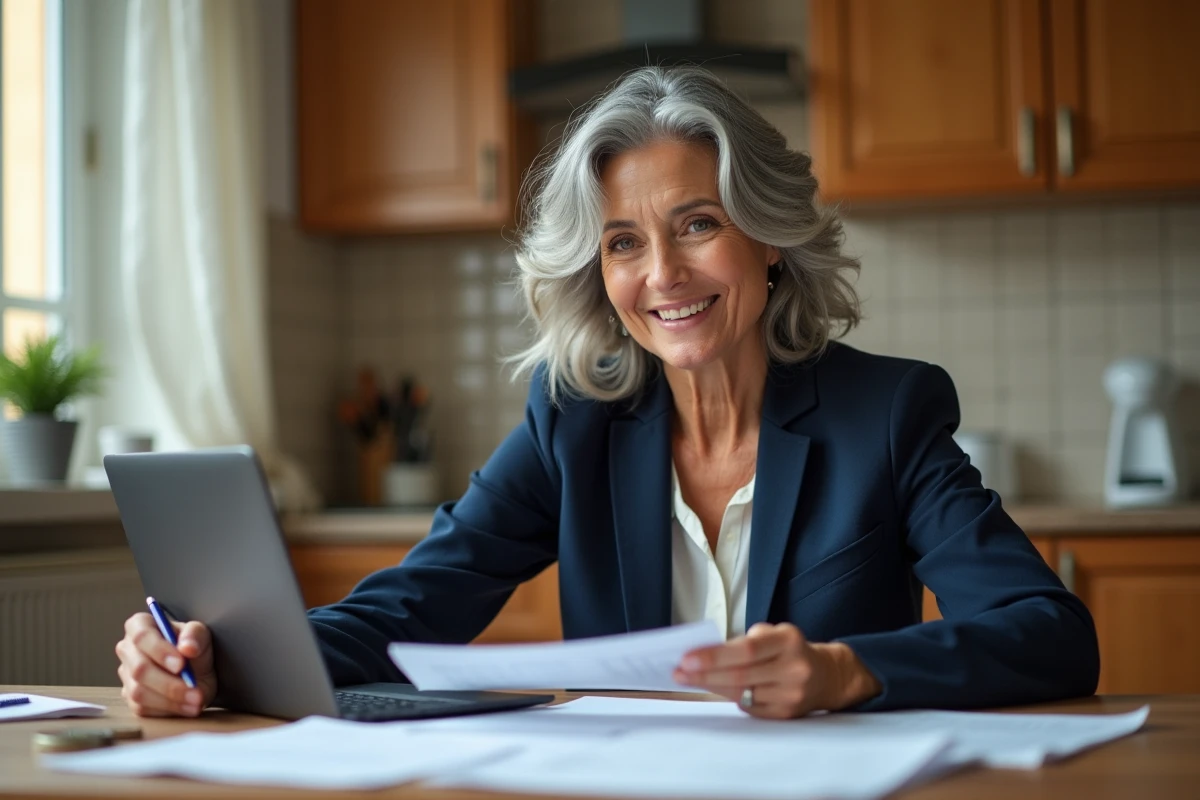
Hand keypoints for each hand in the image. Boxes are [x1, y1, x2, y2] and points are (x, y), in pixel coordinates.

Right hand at [115, 613, 217, 716]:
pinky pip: (143, 708)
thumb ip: (195, 635)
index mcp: (139, 626)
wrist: (197, 673)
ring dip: (171, 699)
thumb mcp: (201, 635)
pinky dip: (168, 709)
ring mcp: (126, 676)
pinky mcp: (131, 699)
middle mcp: (127, 650)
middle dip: (169, 683)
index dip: (160, 651)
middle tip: (195, 690)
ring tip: (196, 700)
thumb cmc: (194, 649)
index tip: (181, 664)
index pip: (141, 636)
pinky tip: (188, 707)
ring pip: (139, 692)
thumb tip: (187, 648)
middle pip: (139, 669)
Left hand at [672, 622, 880, 718]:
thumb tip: (706, 653)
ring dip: (711, 687)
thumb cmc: (791, 650)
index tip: (687, 658)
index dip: (715, 655)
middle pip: (740, 675)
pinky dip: (729, 697)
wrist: (827, 676)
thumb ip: (745, 641)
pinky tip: (715, 689)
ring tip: (689, 679)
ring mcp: (791, 694)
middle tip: (679, 672)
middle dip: (704, 674)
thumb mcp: (775, 633)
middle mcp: (793, 668)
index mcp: (789, 641)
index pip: (746, 650)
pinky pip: (749, 707)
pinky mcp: (786, 714)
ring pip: (741, 694)